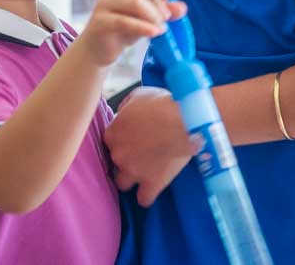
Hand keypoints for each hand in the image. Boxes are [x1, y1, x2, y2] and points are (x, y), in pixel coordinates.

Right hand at [77, 0, 182, 66]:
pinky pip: (124, 21)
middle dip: (160, 2)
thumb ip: (165, 10)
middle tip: (164, 18)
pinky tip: (154, 33)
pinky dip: (144, 28)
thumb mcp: (148, 17)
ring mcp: (105, 3)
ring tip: (159, 28)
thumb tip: (182, 7)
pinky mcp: (100, 21)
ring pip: (137, 1)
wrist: (98, 48)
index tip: (165, 4)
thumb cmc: (125, 28)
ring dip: (154, 16)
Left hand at [105, 86, 195, 206]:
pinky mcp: (151, 184)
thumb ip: (125, 107)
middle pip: (115, 162)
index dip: (121, 140)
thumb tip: (123, 114)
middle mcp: (118, 154)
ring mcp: (133, 171)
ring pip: (122, 184)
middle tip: (141, 153)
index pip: (109, 141)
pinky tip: (152, 189)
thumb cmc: (162, 104)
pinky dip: (147, 195)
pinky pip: (144, 199)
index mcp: (113, 133)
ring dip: (131, 179)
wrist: (184, 121)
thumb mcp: (138, 96)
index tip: (132, 139)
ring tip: (143, 173)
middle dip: (126, 159)